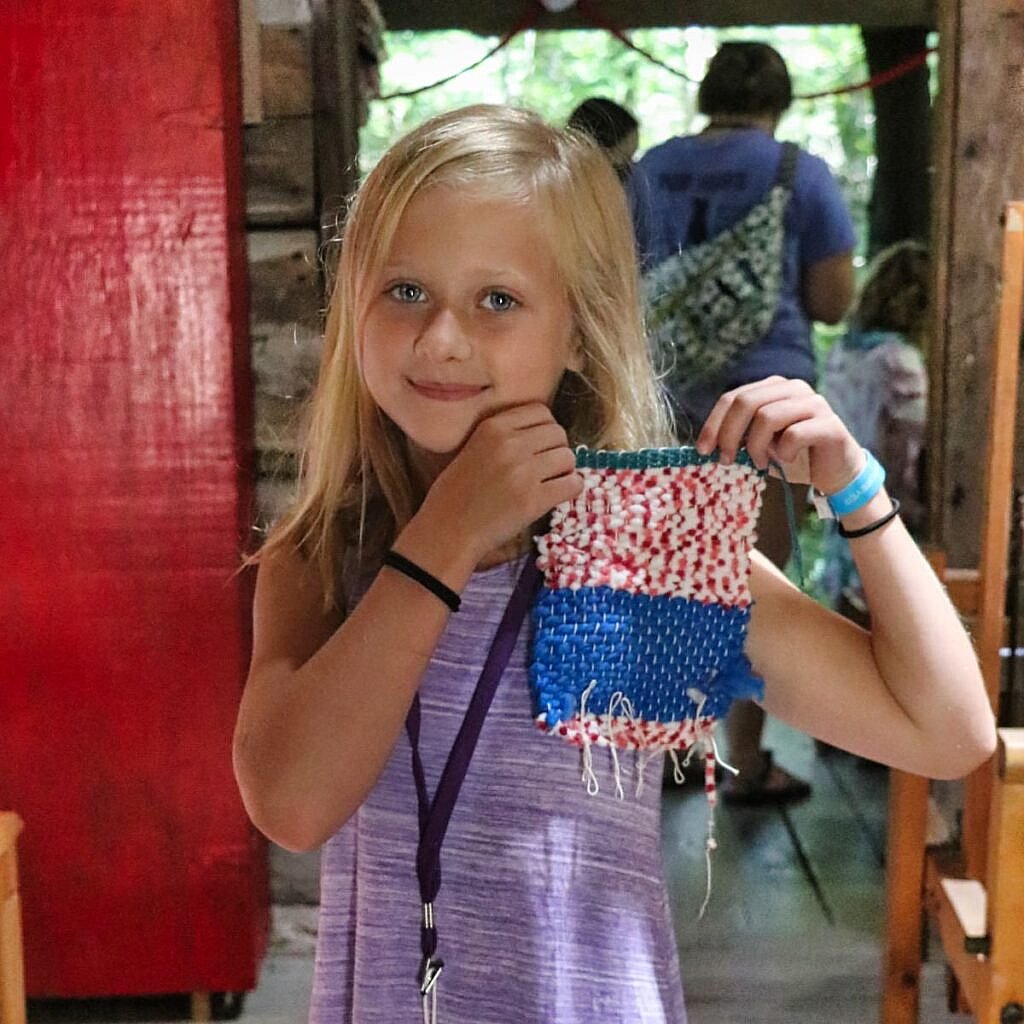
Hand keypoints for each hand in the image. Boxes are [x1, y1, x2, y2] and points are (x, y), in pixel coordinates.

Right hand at [419, 403, 583, 563]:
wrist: (446, 531)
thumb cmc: (455, 494)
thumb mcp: (472, 448)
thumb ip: (503, 437)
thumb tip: (544, 435)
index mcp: (492, 427)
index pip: (541, 411)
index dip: (545, 429)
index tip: (539, 445)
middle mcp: (510, 444)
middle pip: (558, 433)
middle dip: (556, 449)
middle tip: (546, 468)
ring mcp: (523, 472)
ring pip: (568, 458)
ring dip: (564, 470)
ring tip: (550, 482)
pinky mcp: (534, 500)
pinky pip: (573, 484)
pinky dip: (570, 489)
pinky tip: (556, 496)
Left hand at [695, 377, 862, 494]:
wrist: (833, 472)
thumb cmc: (792, 456)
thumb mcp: (758, 443)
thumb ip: (737, 435)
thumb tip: (705, 444)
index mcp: (772, 388)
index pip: (732, 398)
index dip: (713, 424)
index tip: (702, 450)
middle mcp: (793, 388)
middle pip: (746, 402)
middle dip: (729, 434)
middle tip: (725, 460)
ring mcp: (814, 403)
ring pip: (768, 417)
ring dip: (756, 446)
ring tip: (760, 463)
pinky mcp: (830, 424)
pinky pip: (794, 435)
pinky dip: (783, 452)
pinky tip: (786, 461)